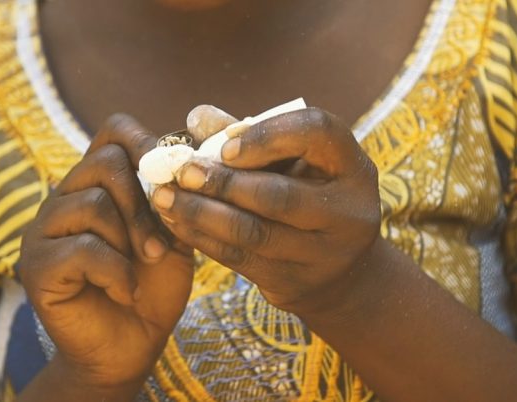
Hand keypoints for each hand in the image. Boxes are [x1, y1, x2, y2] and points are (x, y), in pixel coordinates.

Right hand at [19, 115, 193, 391]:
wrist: (132, 344)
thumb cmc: (153, 285)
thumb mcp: (173, 235)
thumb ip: (173, 197)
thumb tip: (185, 154)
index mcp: (97, 182)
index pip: (114, 131)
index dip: (146, 143)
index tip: (171, 177)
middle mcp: (65, 196)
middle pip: (107, 161)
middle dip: (144, 204)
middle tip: (158, 246)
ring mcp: (44, 229)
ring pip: (94, 202)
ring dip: (132, 239)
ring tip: (142, 268)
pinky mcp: (35, 264)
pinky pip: (83, 248)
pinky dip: (116, 272)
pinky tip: (124, 290)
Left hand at [151, 107, 380, 316]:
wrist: (341, 273)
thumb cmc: (308, 195)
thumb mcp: (295, 162)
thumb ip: (249, 135)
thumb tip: (196, 118)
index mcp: (353, 167)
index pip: (318, 133)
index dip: (267, 135)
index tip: (225, 146)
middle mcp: (349, 212)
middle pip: (278, 195)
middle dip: (221, 182)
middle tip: (180, 172)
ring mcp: (324, 254)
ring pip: (252, 233)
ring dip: (200, 213)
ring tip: (163, 197)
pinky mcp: (295, 283)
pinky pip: (238, 259)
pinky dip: (201, 237)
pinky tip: (175, 221)